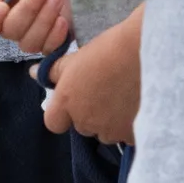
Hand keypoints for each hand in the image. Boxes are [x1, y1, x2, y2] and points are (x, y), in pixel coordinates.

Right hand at [0, 0, 72, 52]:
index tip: (2, 7)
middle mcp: (11, 24)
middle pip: (9, 32)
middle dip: (27, 8)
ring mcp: (33, 34)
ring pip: (29, 43)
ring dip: (43, 20)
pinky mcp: (55, 40)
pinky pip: (50, 50)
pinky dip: (56, 36)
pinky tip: (62, 19)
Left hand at [44, 23, 139, 143]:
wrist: (150, 50)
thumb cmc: (112, 47)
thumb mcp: (78, 56)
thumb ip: (54, 70)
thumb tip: (34, 73)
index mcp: (68, 102)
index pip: (53, 122)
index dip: (63, 112)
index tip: (75, 98)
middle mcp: (86, 121)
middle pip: (83, 126)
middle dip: (92, 113)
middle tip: (107, 89)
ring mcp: (111, 130)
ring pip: (108, 132)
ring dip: (113, 120)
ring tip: (126, 95)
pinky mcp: (134, 135)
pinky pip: (129, 135)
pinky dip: (133, 124)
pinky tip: (141, 102)